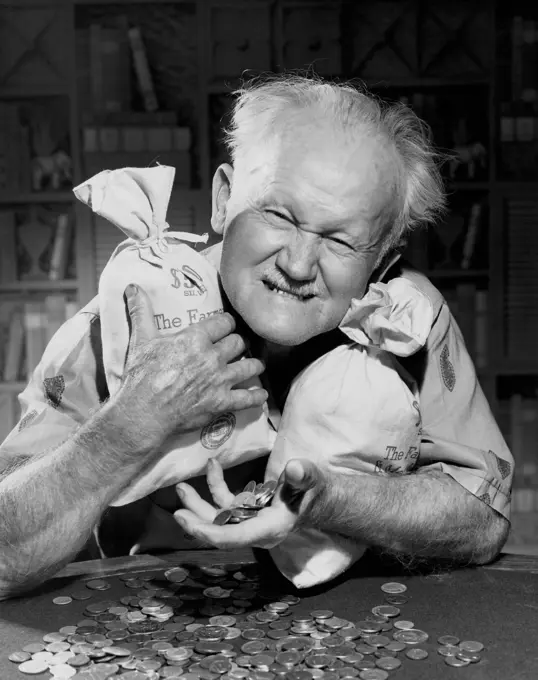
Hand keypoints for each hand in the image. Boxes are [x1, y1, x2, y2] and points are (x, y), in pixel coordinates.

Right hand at [114, 284, 267, 450]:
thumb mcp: (140, 340)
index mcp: (195, 338)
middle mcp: (212, 357)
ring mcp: (220, 381)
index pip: (224, 322)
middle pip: (238, 343)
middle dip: (239, 343)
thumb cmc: (141, 376)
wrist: (143, 413)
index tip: (227, 325)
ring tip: (257, 365)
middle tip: (239, 346)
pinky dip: (256, 396)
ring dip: (254, 365)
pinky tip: (261, 394)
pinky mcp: (222, 403)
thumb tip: (133, 286)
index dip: (227, 323)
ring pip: (249, 367)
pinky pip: (247, 398)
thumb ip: (141, 311)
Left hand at [173, 458, 322, 548]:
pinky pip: (226, 502)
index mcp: (269, 528)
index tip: (189, 523)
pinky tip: (211, 466)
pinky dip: (215, 486)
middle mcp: (255, 529)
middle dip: (197, 523)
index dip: (210, 533)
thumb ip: (303, 476)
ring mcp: (248, 520)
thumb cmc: (315, 490)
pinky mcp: (246, 510)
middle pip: (220, 532)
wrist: (317, 495)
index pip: (235, 537)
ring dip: (198, 504)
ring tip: (181, 488)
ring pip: (218, 517)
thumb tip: (294, 468)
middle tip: (177, 512)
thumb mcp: (311, 480)